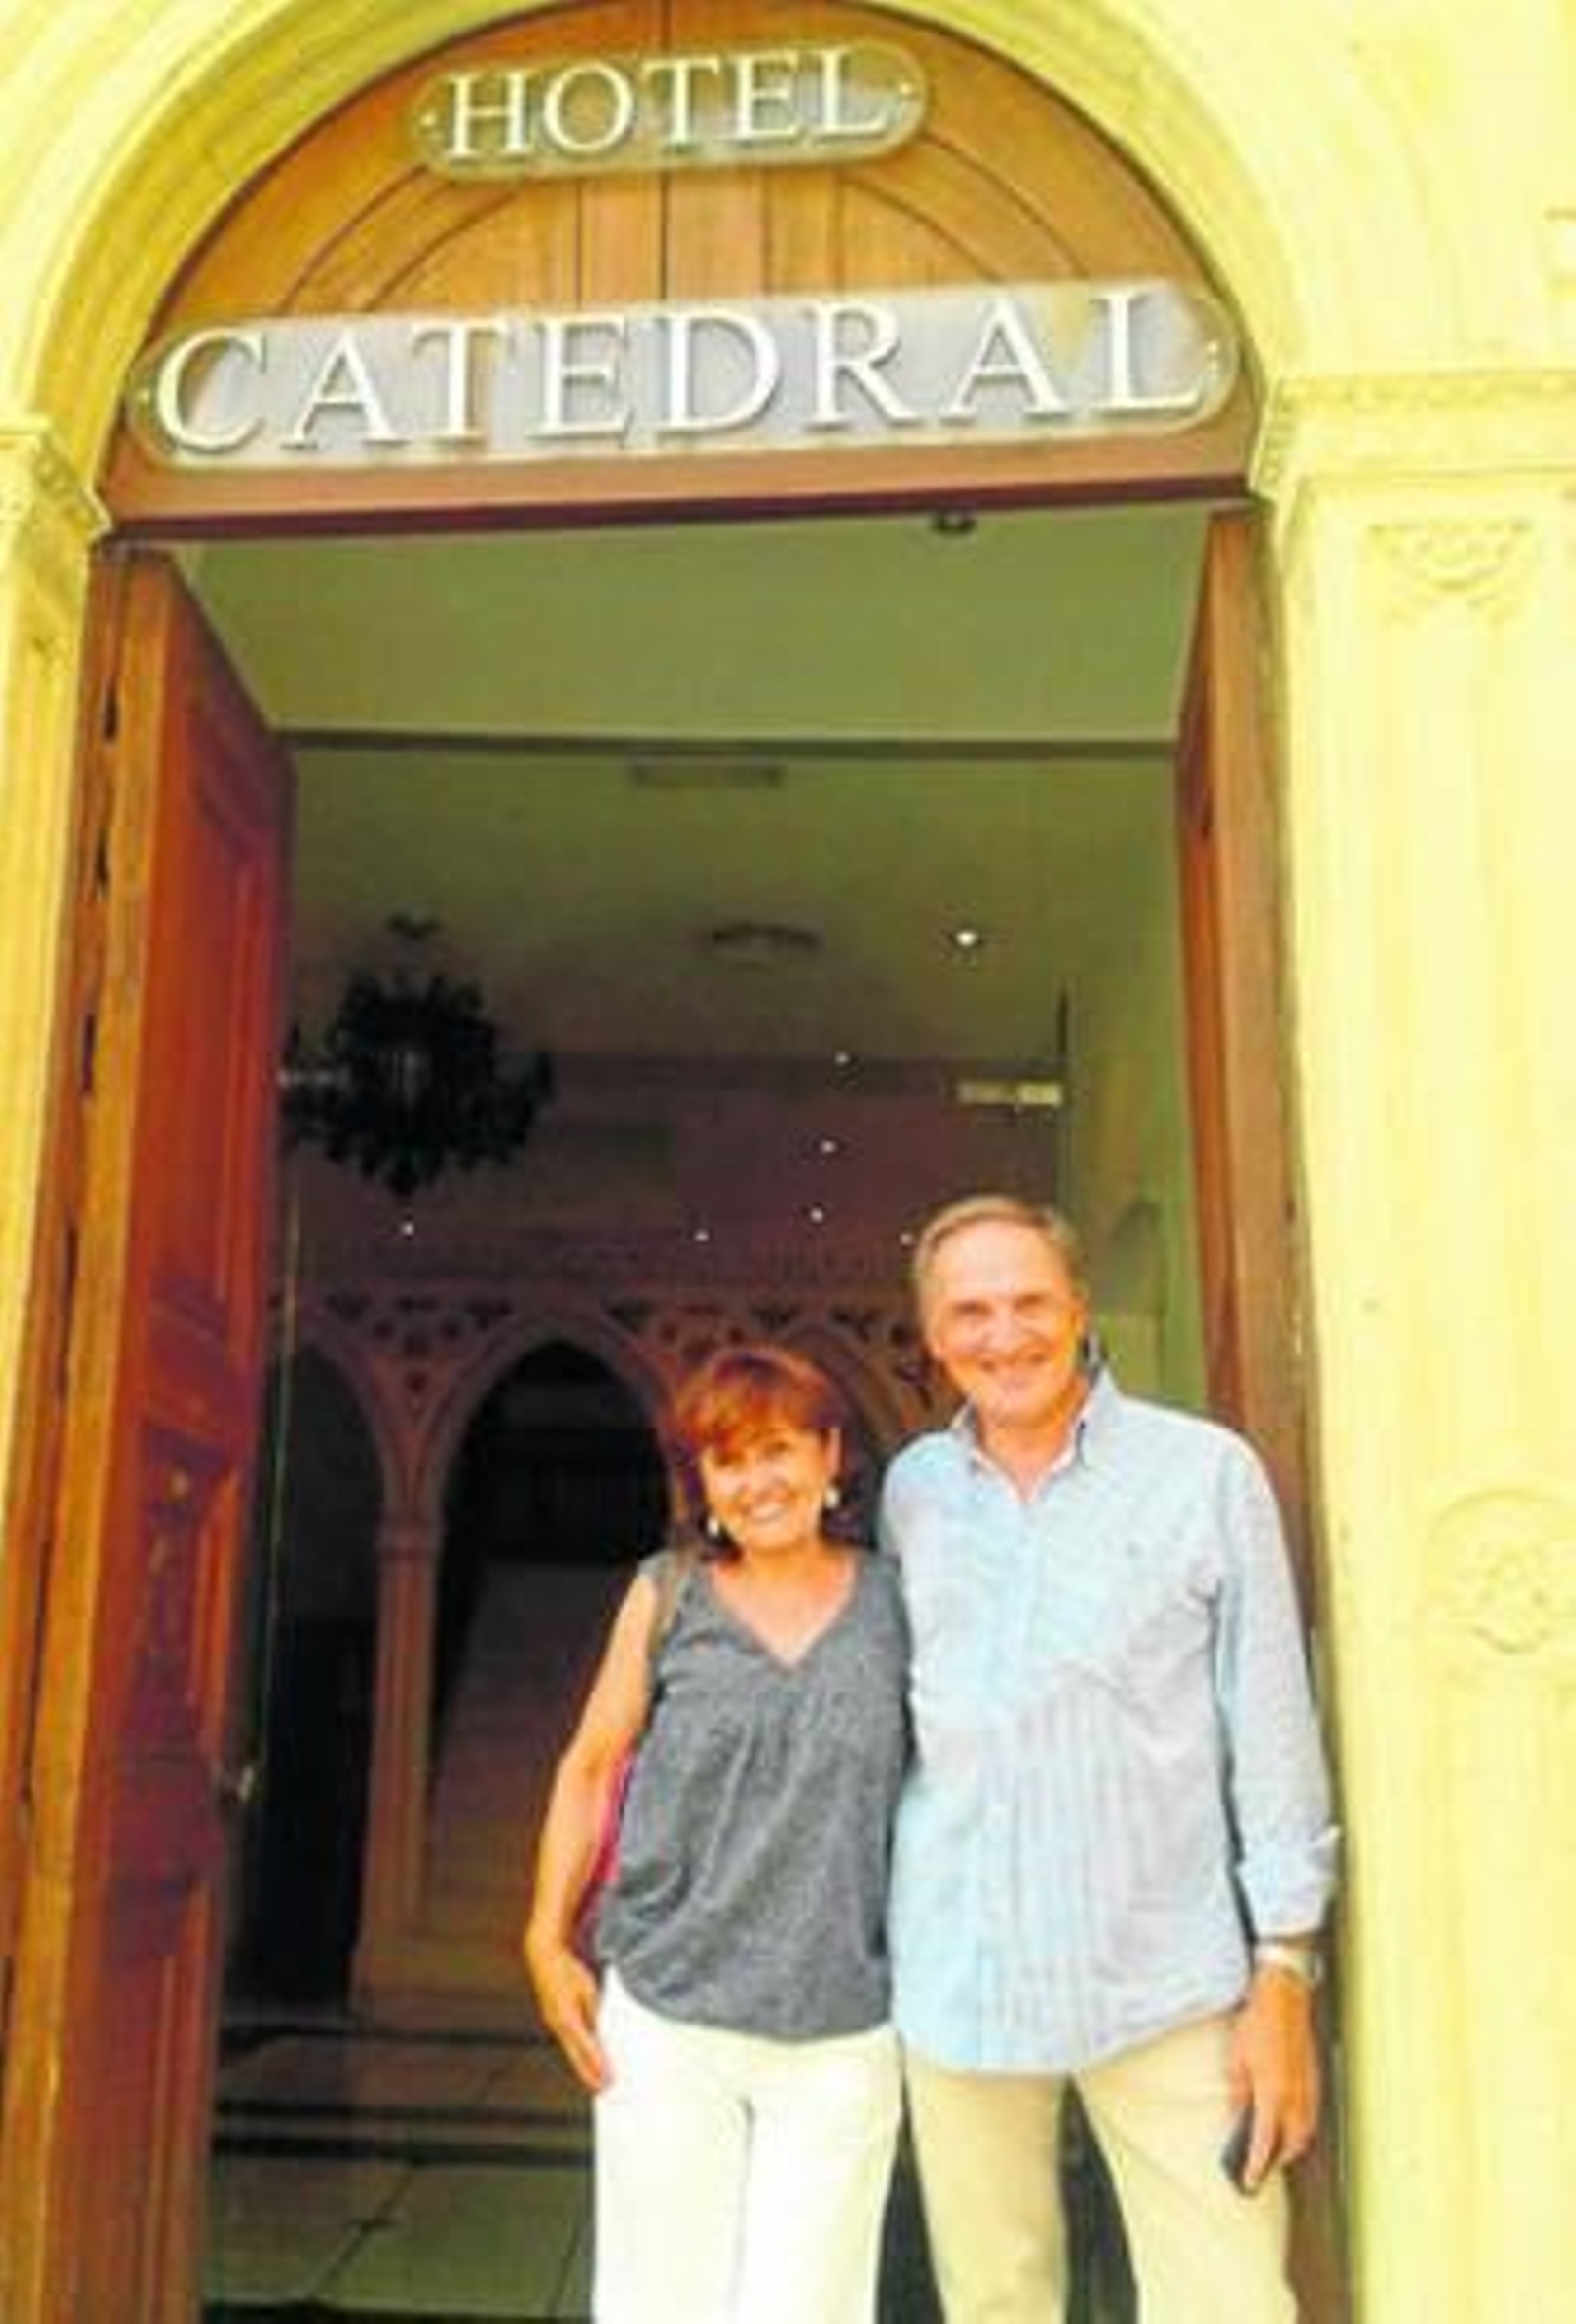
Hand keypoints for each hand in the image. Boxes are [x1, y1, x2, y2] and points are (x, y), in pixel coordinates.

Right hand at [525, 1930, 609, 2092]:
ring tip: (599, 2083)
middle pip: (577, 2057)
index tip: (609, 2082)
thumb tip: (603, 2032)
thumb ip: (595, 2012)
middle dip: (590, 2075)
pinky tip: (587, 2059)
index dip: (598, 2066)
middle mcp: (558, 2025)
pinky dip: (578, 2053)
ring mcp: (554, 2023)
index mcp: (568, 2018)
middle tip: (605, 2092)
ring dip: (584, 2067)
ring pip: (572, 2051)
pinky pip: (568, 2042)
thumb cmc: (569, 1969)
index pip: (587, 2049)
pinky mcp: (554, 2020)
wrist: (544, 1956)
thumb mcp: (588, 1989)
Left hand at [1227, 1967, 1320, 2191]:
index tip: (1248, 2182)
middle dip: (1276, 2161)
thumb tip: (1238, 2116)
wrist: (1285, 1998)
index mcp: (1272, 2094)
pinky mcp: (1315, 2080)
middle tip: (1259, 2169)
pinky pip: (1311, 2116)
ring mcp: (1309, 2089)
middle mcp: (1294, 2097)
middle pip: (1290, 2144)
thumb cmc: (1258, 2025)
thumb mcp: (1236, 2060)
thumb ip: (1238, 2093)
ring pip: (1304, 2133)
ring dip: (1291, 2147)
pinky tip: (1288, 2127)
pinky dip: (1301, 2129)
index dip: (1256, 2165)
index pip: (1264, 2142)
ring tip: (1273, 2152)